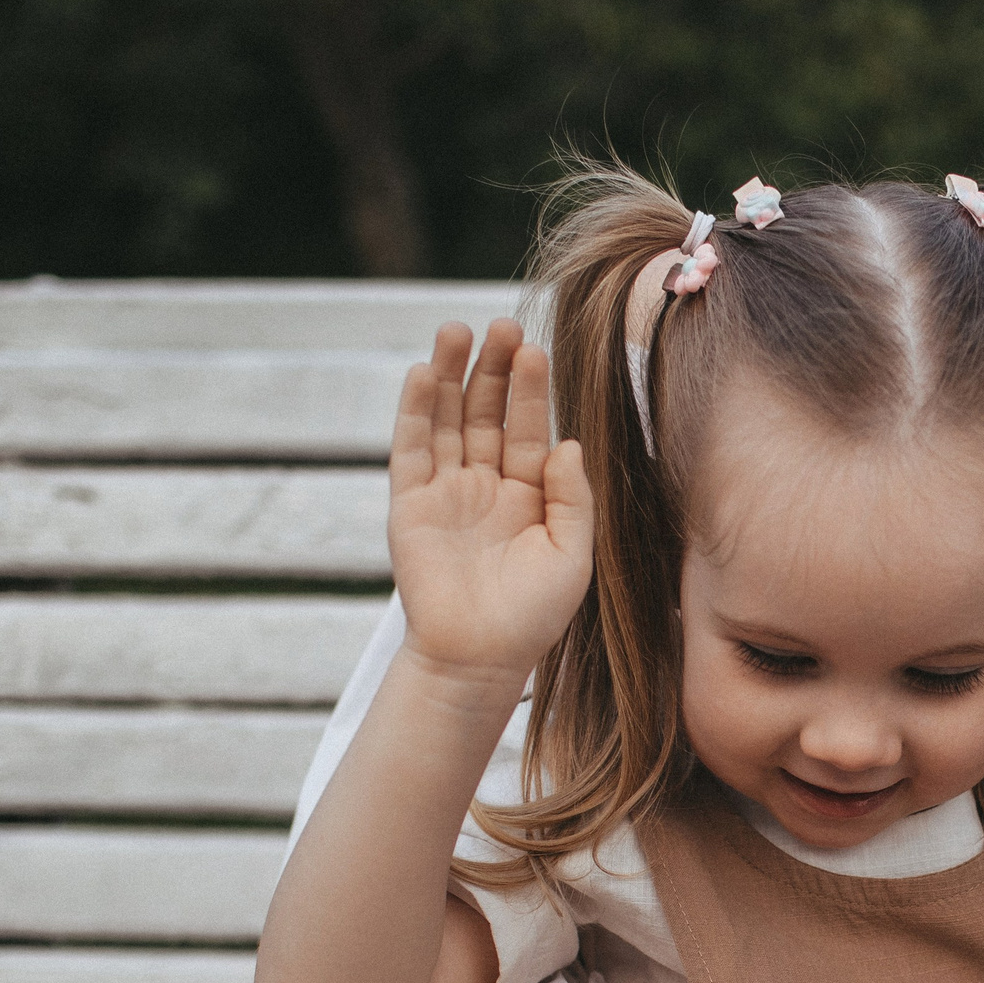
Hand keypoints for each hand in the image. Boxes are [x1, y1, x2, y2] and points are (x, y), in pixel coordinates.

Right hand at [389, 319, 593, 684]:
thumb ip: (573, 498)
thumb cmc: (532, 616)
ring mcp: (446, 492)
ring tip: (457, 331)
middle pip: (485, 413)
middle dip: (492, 369)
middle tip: (500, 324)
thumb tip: (569, 443)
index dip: (531, 391)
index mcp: (529, 495)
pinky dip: (415, 412)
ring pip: (446, 420)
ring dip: (450, 375)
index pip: (529, 429)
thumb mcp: (572, 555)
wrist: (479, 658)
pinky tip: (423, 374)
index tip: (534, 350)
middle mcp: (486, 485)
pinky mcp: (410, 505)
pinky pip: (411, 449)